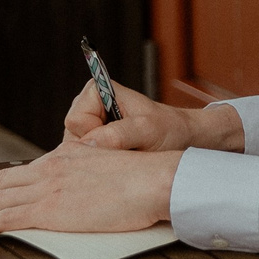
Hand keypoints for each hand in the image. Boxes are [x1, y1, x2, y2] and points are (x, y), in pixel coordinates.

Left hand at [0, 141, 181, 236]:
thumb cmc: (139, 178)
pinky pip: (6, 217)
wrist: (152, 179)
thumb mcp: (104, 167)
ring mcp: (47, 189)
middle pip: (0, 184)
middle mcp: (49, 170)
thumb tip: (74, 187)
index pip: (17, 174)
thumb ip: (83, 174)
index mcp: (62, 160)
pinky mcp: (50, 210)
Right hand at [63, 81, 245, 153]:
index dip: (94, 133)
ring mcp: (92, 129)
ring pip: (79, 154)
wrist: (186, 140)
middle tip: (127, 148)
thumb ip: (118, 135)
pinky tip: (126, 161)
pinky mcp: (98, 146)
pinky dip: (107, 166)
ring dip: (104, 159)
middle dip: (99, 149)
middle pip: (72, 139)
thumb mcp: (148, 130)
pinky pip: (89, 163)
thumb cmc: (170, 129)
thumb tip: (88, 145)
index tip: (122, 135)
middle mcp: (90, 109)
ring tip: (129, 152)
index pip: (75, 120)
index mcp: (96, 92)